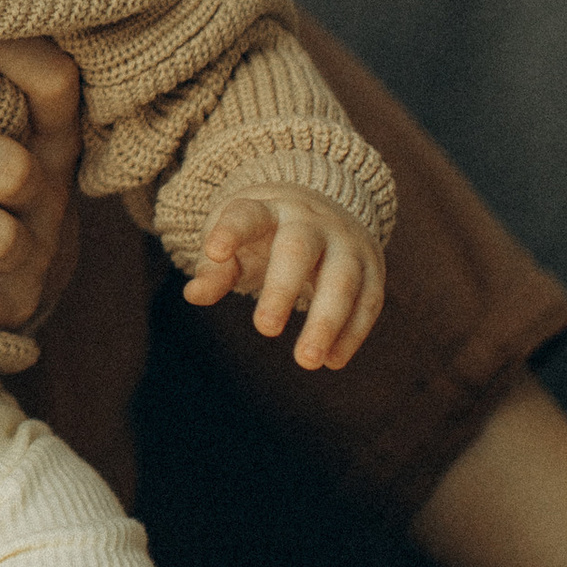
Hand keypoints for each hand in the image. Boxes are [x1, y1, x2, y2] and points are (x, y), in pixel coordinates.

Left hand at [182, 186, 384, 368]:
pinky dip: (353, 332)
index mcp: (267, 209)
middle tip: (264, 330)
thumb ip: (215, 268)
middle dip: (282, 289)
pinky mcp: (372, 265)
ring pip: (341, 279)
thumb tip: (194, 294)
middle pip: (298, 249)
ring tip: (306, 361)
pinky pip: (368, 299)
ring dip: (326, 322)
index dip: (230, 231)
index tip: (214, 251)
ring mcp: (346, 241)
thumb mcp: (233, 239)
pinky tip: (333, 361)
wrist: (321, 206)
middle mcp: (310, 220)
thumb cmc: (263, 231)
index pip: (246, 215)